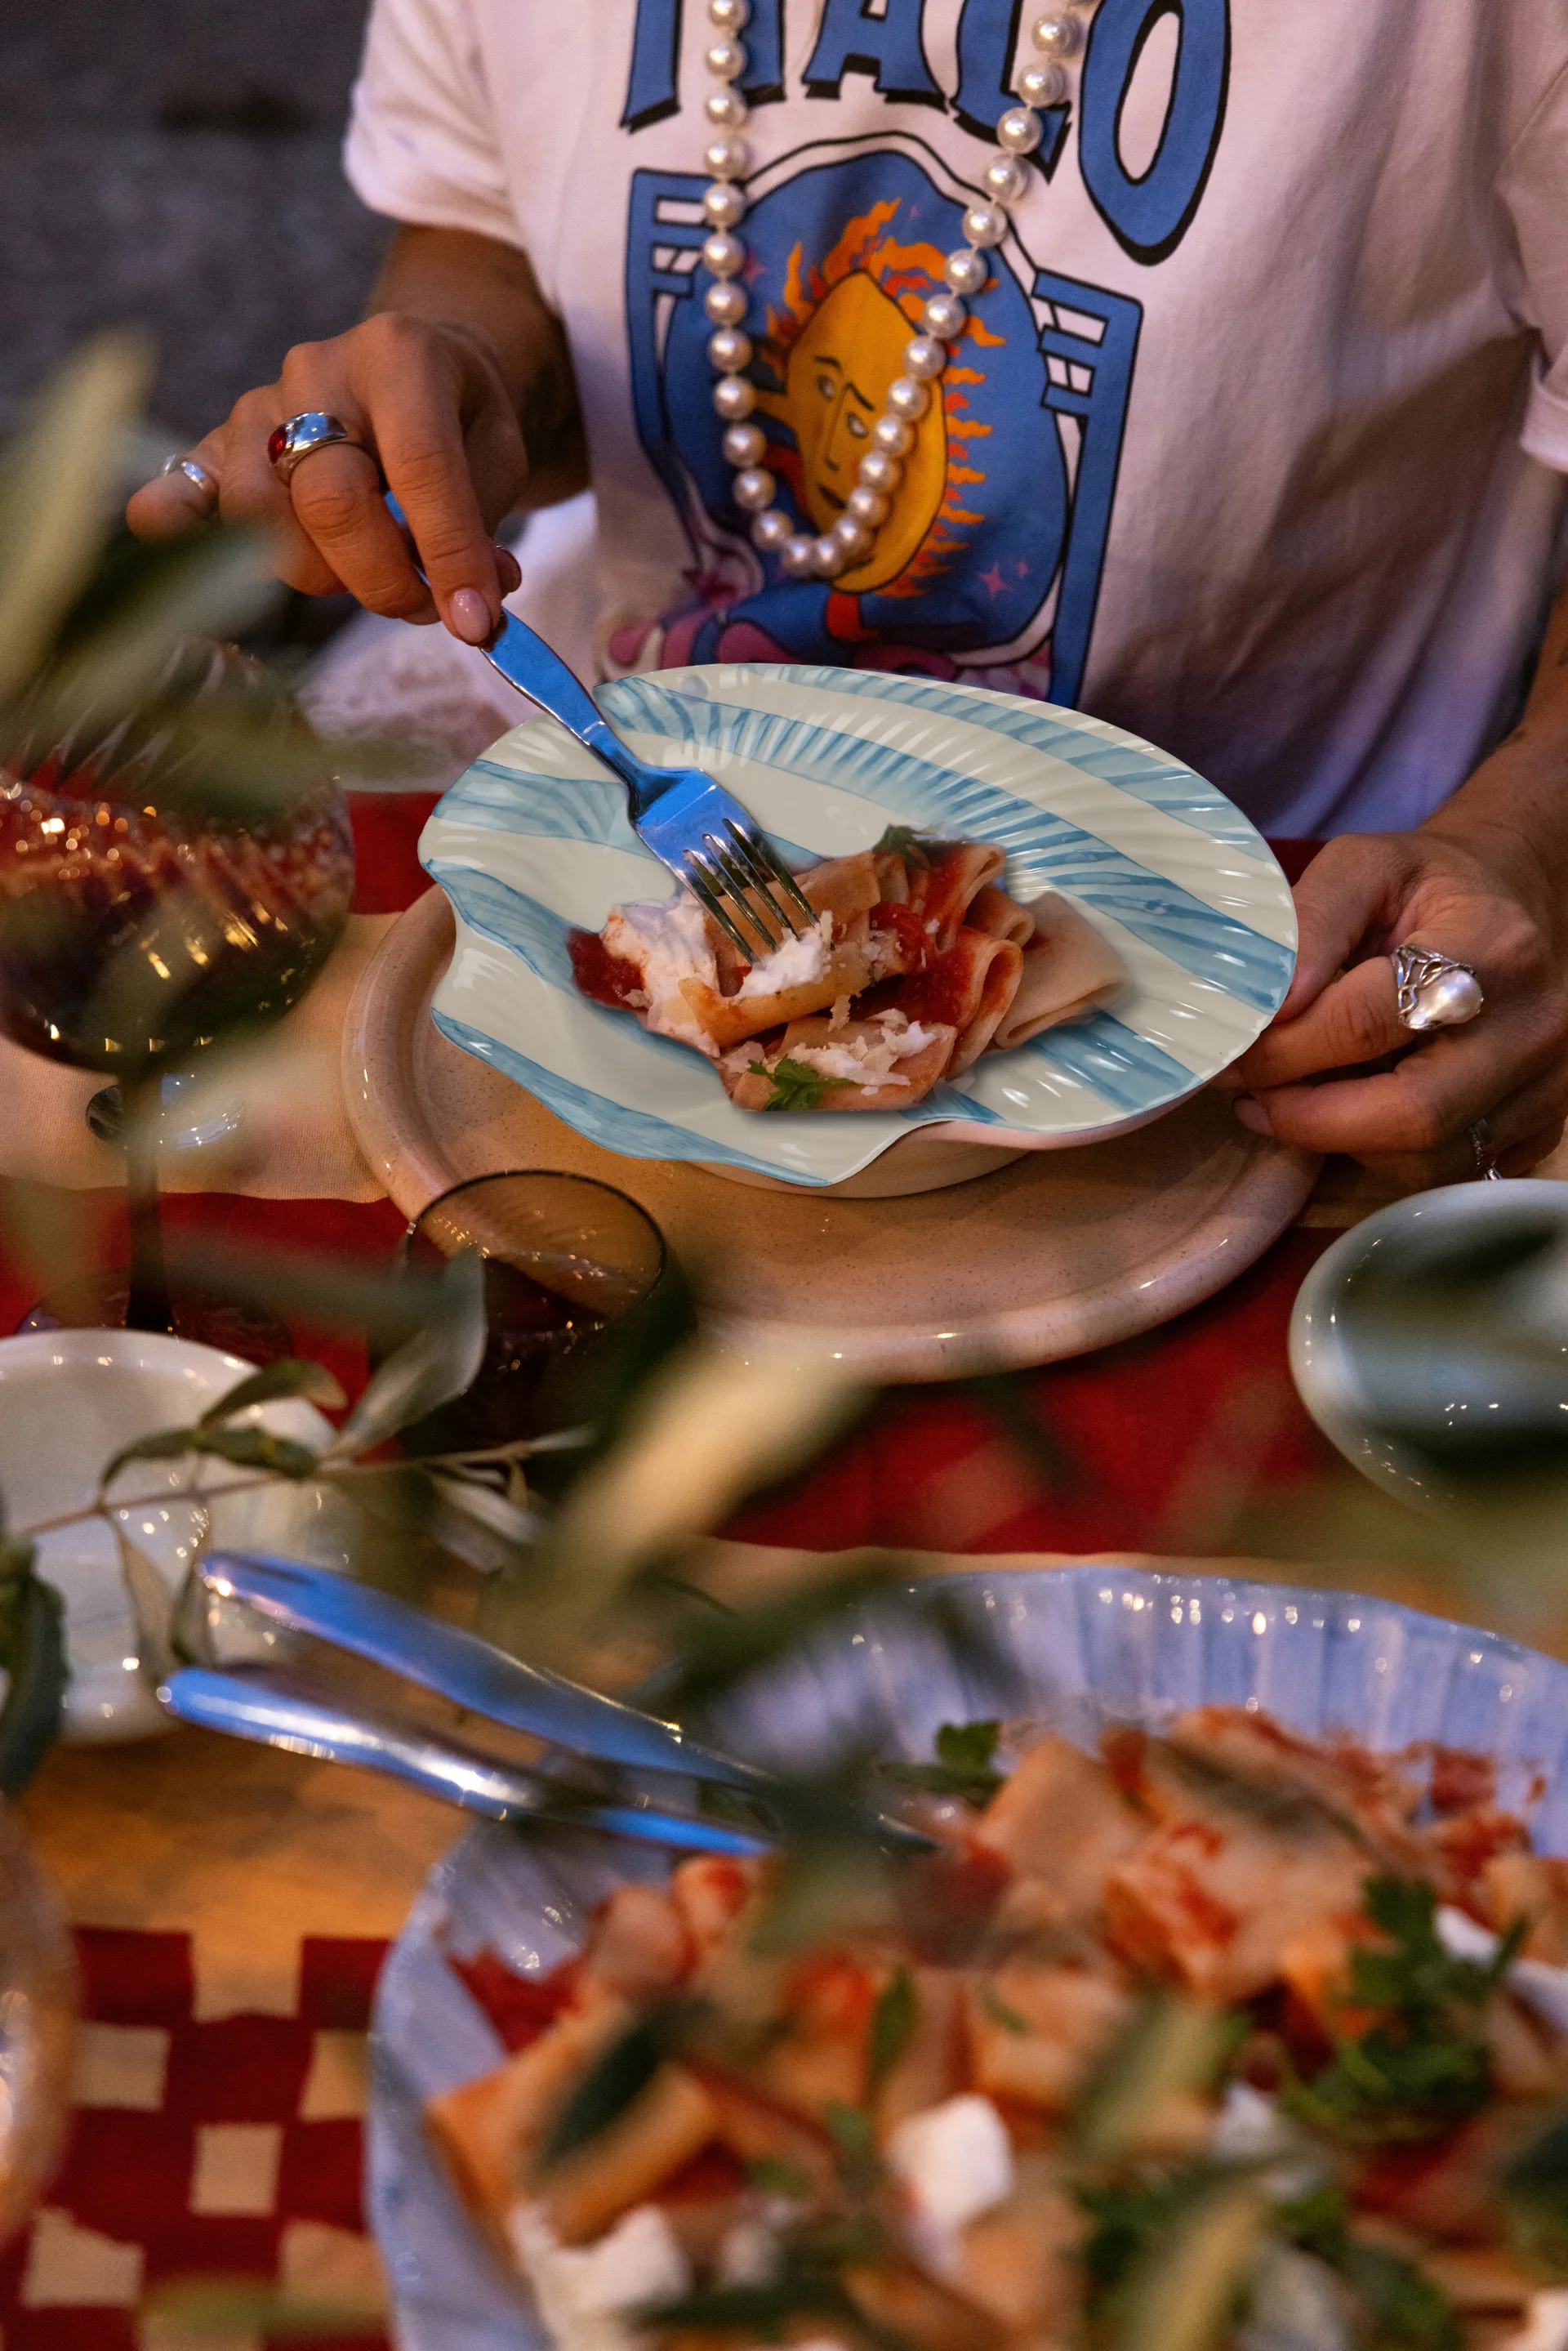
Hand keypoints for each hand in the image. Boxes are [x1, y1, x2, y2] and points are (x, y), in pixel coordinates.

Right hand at [126, 313, 527, 641]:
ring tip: (366, 574)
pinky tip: (179, 556)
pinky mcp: (217, 448)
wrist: (407, 369)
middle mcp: (315, 373)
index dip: (449, 554)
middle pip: (329, 499)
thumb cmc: (456, 418)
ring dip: (320, 575)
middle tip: (420, 604)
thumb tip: (471, 606)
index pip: (420, 465)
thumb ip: (482, 526)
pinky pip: (182, 493)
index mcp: (398, 356)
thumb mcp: (498, 454)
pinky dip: (176, 529)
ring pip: (261, 518)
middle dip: (382, 577)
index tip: (475, 621)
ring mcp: (256, 409)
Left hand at [1228, 826, 1567, 1184]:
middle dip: (1310, 1117)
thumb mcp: (1362, 867)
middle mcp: (1532, 1026)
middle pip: (1411, 1113)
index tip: (1234, 1054)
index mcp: (1492, 947)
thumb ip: (1310, 924)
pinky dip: (1382, 1154)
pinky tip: (1350, 1111)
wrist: (1514, 902)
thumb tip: (1270, 1006)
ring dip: (1340, 1140)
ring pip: (1424, 1160)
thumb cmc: (1428, 887)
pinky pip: (1444, 1173)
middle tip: (1253, 1097)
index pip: (1369, 1023)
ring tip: (1294, 1099)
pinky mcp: (1540, 1130)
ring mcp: (1546, 1086)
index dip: (1286, 1050)